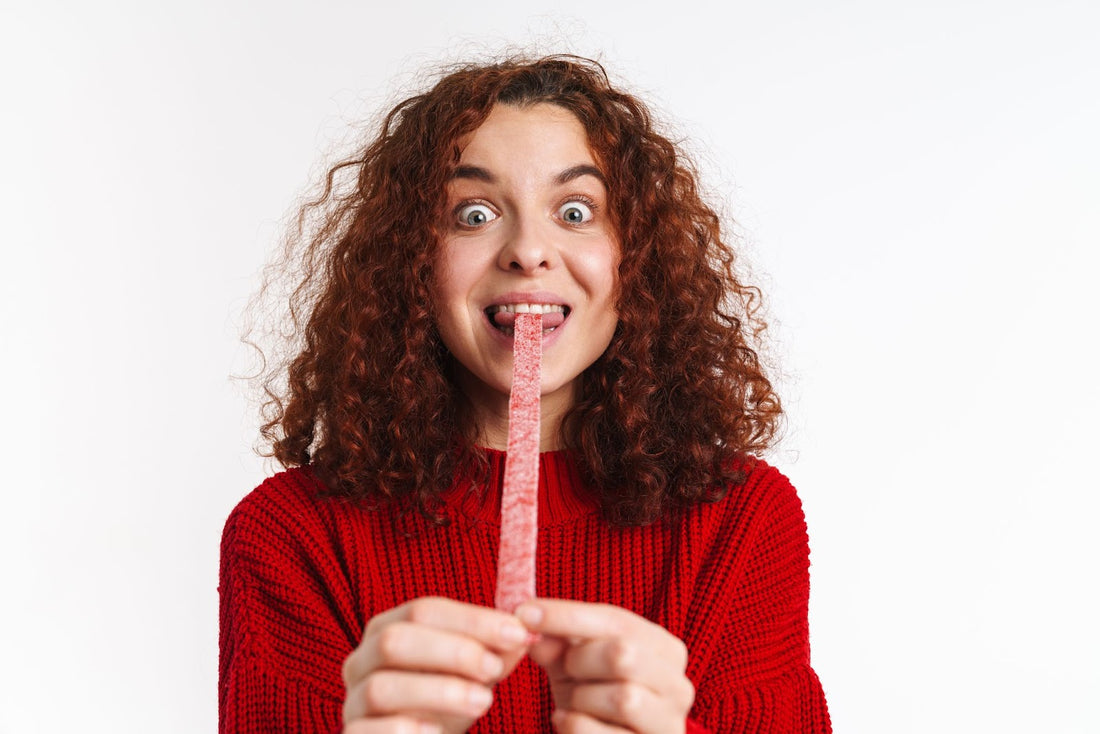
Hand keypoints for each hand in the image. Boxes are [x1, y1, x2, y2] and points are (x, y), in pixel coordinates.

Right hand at [341, 597, 531, 733]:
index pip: (424, 611)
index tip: (517, 632)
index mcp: (387, 629)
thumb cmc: (443, 705)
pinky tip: (437, 732)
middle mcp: (360, 661)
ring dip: (438, 691)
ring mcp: (351, 702)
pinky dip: (403, 730)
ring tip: (483, 702)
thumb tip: (523, 632)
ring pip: (382, 688)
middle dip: (452, 651)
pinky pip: (366, 731)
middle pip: (394, 641)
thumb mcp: (472, 674)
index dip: (472, 620)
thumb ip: (494, 652)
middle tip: (494, 668)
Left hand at [518, 599, 694, 733]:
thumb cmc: (593, 697)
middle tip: (566, 669)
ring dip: (581, 697)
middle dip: (580, 661)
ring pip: (623, 697)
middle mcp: (677, 684)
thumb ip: (557, 641)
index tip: (525, 613)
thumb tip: (530, 622)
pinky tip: (566, 721)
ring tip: (572, 701)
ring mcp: (669, 723)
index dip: (567, 615)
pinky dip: (574, 725)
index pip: (616, 620)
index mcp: (663, 648)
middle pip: (625, 655)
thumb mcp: (575, 663)